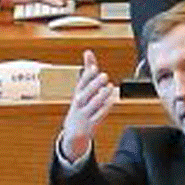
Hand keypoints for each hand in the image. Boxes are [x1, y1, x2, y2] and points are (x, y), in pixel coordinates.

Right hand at [59, 50, 117, 164]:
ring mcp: (85, 114)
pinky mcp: (91, 124)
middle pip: (85, 93)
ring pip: (92, 104)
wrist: (73, 132)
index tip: (94, 67)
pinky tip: (111, 101)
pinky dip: (105, 108)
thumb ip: (87, 72)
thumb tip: (88, 52)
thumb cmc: (80, 106)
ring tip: (109, 87)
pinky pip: (98, 116)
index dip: (87, 75)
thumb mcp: (82, 89)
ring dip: (101, 96)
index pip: (81, 83)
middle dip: (94, 84)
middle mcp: (79, 103)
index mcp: (78, 94)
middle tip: (104, 75)